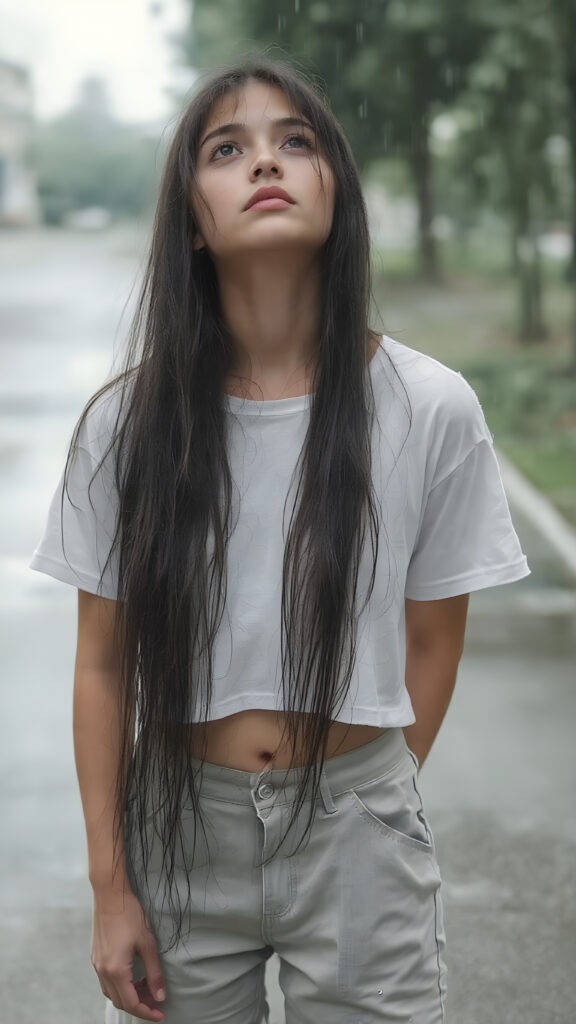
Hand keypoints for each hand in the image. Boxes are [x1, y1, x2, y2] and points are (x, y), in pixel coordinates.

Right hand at [91, 886, 165, 1021]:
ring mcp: (96, 964)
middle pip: (120, 1002)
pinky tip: (133, 978)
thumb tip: (160, 996)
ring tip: (147, 989)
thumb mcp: (147, 943)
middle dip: (139, 1006)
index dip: (146, 1012)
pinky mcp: (95, 957)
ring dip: (128, 996)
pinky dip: (120, 986)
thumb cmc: (130, 915)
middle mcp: (102, 971)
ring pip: (111, 993)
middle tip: (156, 1002)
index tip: (160, 1015)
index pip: (131, 1003)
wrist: (110, 894)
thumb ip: (154, 973)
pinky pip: (106, 982)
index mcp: (115, 970)